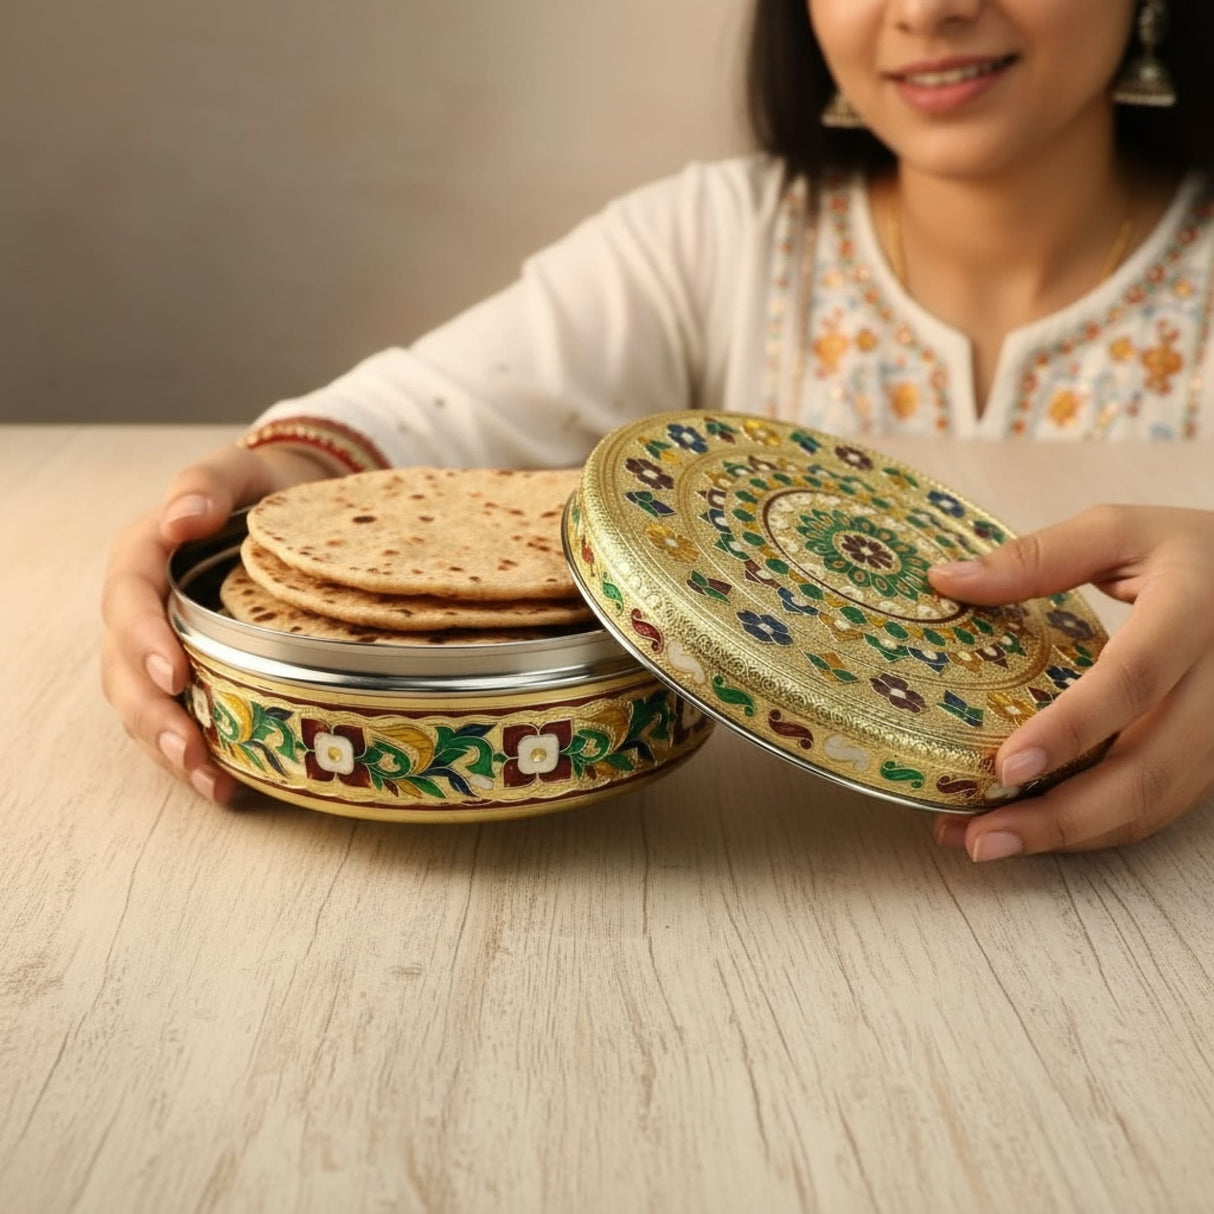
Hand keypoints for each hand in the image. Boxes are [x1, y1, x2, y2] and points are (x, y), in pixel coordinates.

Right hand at [101, 442, 338, 802]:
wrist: (290, 506)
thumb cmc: (264, 488)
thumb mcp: (241, 471)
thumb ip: (208, 483)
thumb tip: (183, 516)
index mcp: (145, 555)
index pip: (130, 598)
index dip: (145, 637)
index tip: (176, 672)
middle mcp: (143, 607)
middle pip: (125, 666)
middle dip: (153, 712)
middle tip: (189, 748)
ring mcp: (161, 646)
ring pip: (142, 703)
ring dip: (168, 746)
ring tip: (206, 781)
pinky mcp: (191, 674)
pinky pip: (176, 719)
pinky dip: (195, 756)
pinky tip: (226, 786)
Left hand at [927, 505, 1213, 858]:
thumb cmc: (1189, 553)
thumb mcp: (1120, 531)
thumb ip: (1038, 557)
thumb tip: (946, 579)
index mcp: (1192, 615)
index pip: (1133, 680)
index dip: (1071, 729)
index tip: (1006, 766)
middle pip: (1146, 772)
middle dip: (1058, 818)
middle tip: (977, 838)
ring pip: (1150, 805)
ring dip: (1064, 835)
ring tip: (980, 841)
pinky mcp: (1210, 760)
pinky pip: (1153, 807)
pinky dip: (1089, 830)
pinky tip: (1027, 828)